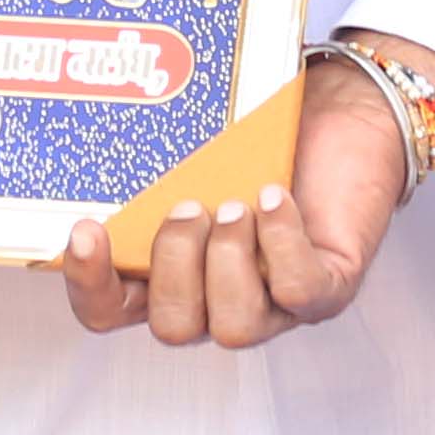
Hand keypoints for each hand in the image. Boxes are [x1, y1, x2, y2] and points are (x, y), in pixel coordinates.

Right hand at [53, 52, 413, 346]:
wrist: (348, 111)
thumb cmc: (266, 129)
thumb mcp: (196, 143)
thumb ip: (152, 151)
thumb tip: (111, 104)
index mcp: (168, 271)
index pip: (108, 310)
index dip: (90, 285)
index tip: (86, 229)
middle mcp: (216, 297)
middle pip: (173, 328)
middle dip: (174, 268)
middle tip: (188, 206)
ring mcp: (275, 303)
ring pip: (235, 329)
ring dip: (228, 263)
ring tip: (236, 204)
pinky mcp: (328, 289)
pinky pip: (299, 293)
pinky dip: (282, 244)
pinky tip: (274, 198)